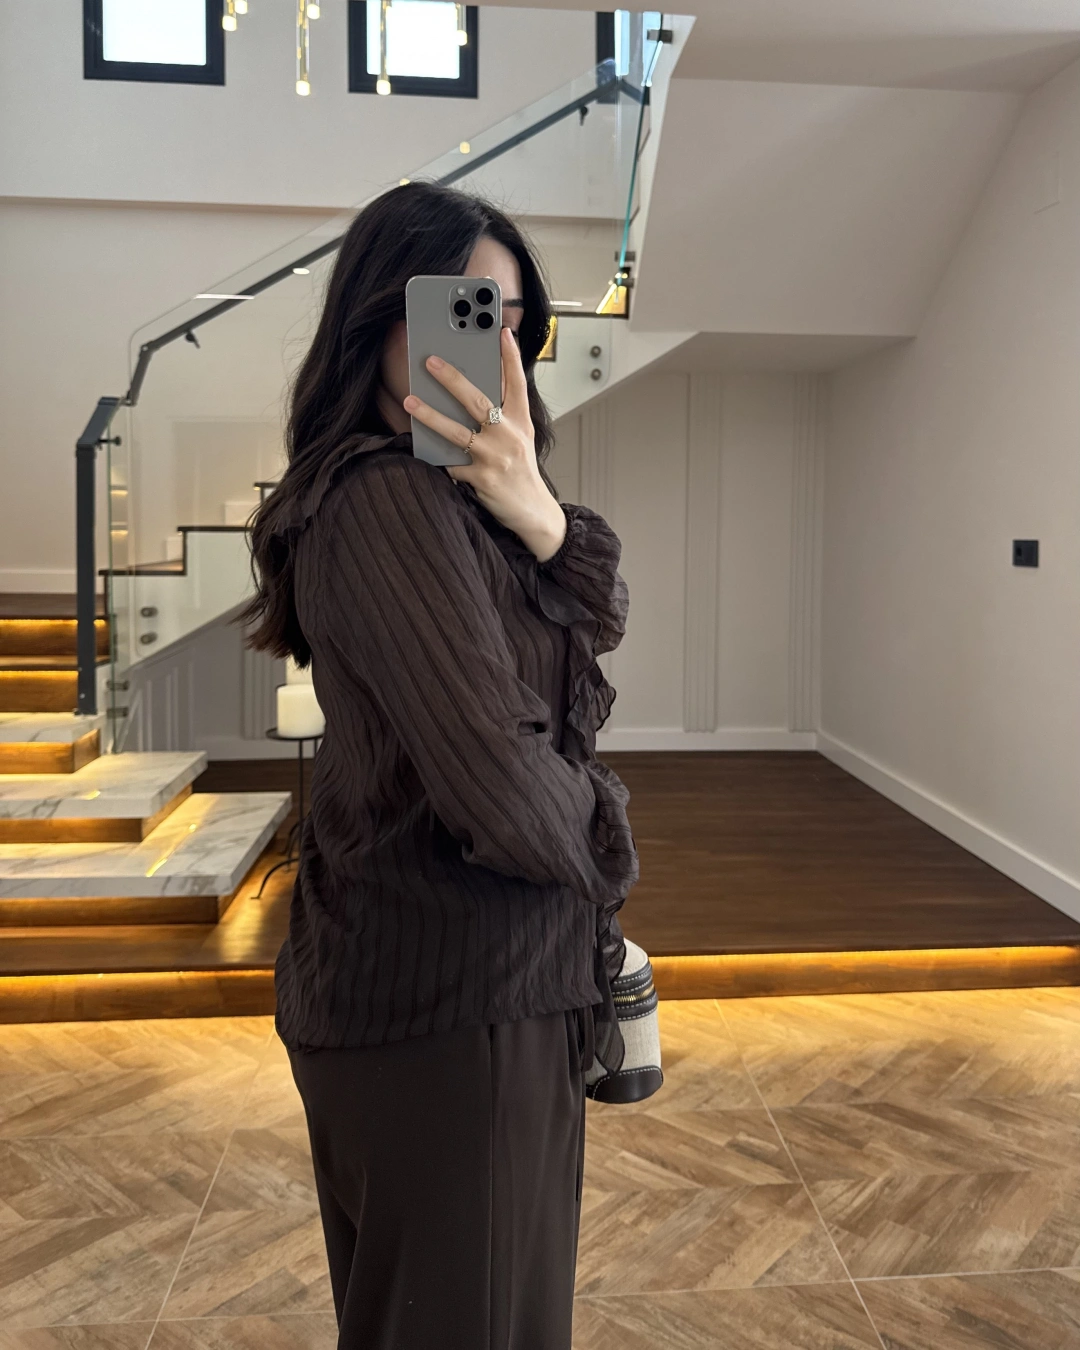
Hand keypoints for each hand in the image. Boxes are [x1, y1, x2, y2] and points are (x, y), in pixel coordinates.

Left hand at [402, 327, 566, 561]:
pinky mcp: (482, 479)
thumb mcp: (521, 438)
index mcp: (521, 422)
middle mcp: (509, 436)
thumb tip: (471, 393)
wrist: (534, 512)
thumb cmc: (521, 471)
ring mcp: (495, 458)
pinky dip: (436, 456)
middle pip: (478, 401)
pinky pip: (451, 464)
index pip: (516, 383)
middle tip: (429, 360)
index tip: (500, 331)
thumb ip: (503, 416)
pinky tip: (419, 446)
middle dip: (452, 378)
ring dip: (430, 415)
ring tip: (409, 401)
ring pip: (457, 432)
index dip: (510, 356)